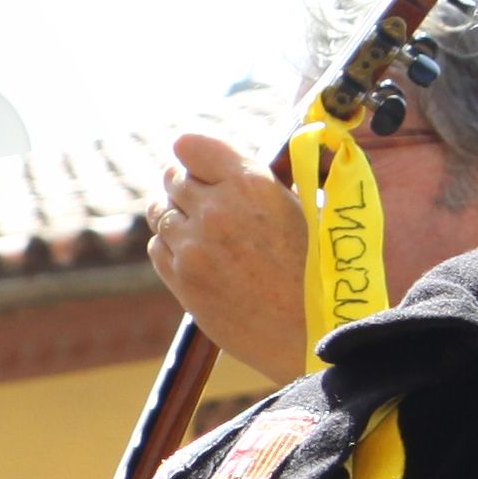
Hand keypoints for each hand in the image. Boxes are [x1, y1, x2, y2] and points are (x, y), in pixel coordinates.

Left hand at [150, 130, 308, 381]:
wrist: (313, 332)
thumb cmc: (320, 269)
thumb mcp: (306, 208)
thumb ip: (263, 183)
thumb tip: (234, 167)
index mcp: (250, 181)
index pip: (190, 146)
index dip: (193, 155)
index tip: (198, 164)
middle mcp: (216, 208)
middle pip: (173, 178)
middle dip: (186, 186)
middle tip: (202, 200)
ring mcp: (194, 245)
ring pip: (160, 212)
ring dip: (175, 215)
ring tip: (199, 229)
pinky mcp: (182, 279)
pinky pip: (157, 246)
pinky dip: (171, 246)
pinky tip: (196, 255)